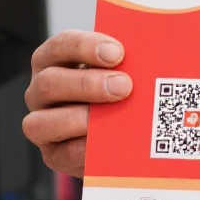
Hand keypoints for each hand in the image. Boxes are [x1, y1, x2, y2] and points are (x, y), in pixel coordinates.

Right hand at [22, 29, 131, 176]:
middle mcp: (41, 90)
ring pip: (41, 122)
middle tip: (124, 86)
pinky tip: (109, 143)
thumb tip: (158, 48)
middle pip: (49, 83)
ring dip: (79, 119)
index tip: (117, 53)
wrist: (124, 133)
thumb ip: (135, 59)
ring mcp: (41, 123)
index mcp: (56, 60)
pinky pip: (62, 153)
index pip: (61, 46)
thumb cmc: (125, 90)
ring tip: (113, 119)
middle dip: (87, 84)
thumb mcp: (128, 69)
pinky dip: (85, 149)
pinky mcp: (53, 154)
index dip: (85, 47)